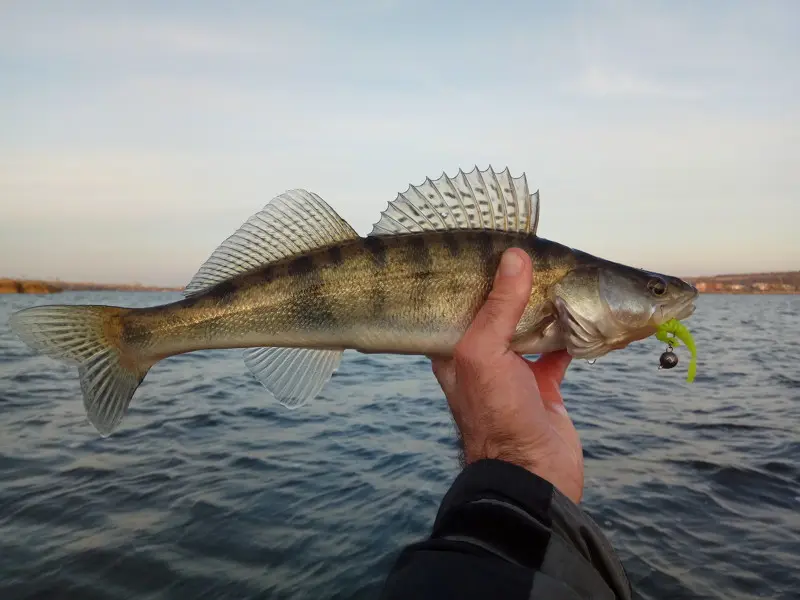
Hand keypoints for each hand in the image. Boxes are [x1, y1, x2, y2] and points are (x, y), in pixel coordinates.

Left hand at [431, 248, 583, 502]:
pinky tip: (585, 314)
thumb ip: (499, 306)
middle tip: (543, 254)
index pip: (464, 298)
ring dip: (549, 306)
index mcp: (454, 346)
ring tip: (567, 276)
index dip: (480, 272)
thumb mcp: (483, 353)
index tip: (502, 242)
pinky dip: (572, 334)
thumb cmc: (495, 416)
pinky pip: (558, 349)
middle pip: (501, 308)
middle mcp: (480, 354)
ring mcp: (512, 370)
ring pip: (530, 325)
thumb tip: (515, 256)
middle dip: (521, 284)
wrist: (532, 474)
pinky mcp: (541, 383)